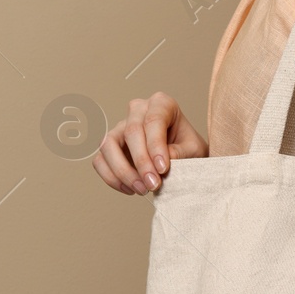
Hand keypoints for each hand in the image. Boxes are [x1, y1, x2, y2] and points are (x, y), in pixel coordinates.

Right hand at [92, 91, 207, 194]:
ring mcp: (120, 127)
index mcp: (161, 103)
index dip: (156, 146)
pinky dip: (112, 178)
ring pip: (108, 145)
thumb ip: (181, 153)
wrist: (183, 157)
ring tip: (142, 189)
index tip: (163, 169)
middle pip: (131, 132)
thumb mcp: (194, 150)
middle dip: (141, 162)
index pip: (153, 120)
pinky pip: (100, 160)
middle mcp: (138, 111)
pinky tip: (131, 190)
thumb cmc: (188, 148)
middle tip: (153, 184)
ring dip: (122, 171)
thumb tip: (161, 161)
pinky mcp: (110, 146)